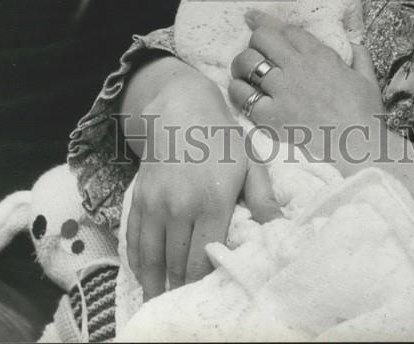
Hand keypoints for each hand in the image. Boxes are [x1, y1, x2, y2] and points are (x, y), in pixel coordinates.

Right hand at [125, 72, 279, 299]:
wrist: (181, 108)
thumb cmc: (222, 137)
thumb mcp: (250, 162)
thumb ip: (262, 198)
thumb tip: (279, 228)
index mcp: (212, 201)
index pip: (203, 257)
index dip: (202, 282)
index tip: (206, 296)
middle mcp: (180, 207)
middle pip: (177, 262)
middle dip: (180, 287)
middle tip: (183, 305)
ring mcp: (155, 203)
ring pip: (152, 256)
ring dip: (155, 282)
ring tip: (160, 300)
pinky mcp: (139, 198)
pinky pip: (134, 238)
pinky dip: (138, 261)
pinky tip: (145, 274)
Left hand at [228, 11, 384, 165]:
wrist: (358, 149)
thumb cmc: (365, 117)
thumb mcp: (368, 80)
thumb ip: (360, 58)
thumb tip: (354, 45)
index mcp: (320, 55)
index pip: (286, 29)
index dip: (265, 21)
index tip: (251, 17)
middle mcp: (298, 67)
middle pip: (262, 38)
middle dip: (254, 40)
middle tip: (254, 51)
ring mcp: (282, 90)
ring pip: (248, 61)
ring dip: (242, 63)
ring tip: (243, 72)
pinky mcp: (270, 115)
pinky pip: (242, 94)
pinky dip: (238, 90)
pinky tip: (242, 93)